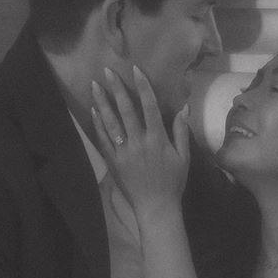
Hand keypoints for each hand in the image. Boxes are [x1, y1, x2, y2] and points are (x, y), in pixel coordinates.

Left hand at [89, 64, 189, 213]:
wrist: (156, 207)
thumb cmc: (173, 181)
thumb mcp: (184, 157)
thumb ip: (182, 131)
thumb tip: (184, 107)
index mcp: (157, 139)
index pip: (149, 106)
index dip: (142, 86)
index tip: (135, 69)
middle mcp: (139, 142)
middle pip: (126, 110)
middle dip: (117, 88)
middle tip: (107, 71)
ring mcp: (123, 152)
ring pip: (111, 122)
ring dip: (102, 102)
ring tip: (95, 85)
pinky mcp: (113, 161)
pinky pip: (103, 139)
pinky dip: (98, 124)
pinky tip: (93, 111)